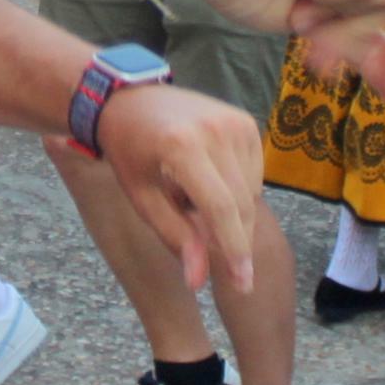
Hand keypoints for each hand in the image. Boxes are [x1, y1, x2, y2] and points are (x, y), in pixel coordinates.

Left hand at [82, 82, 275, 296]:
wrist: (131, 100)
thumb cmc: (130, 153)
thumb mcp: (142, 199)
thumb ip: (174, 237)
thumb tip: (198, 282)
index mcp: (183, 147)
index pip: (221, 208)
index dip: (233, 250)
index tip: (242, 284)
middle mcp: (216, 130)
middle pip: (240, 204)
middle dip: (237, 242)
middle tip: (227, 271)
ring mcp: (235, 122)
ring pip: (250, 193)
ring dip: (233, 215)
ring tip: (195, 204)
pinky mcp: (246, 122)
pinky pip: (254, 174)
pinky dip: (238, 193)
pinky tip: (210, 186)